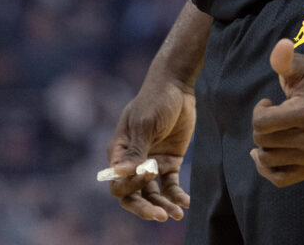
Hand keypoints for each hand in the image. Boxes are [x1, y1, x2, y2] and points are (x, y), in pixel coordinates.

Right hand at [104, 78, 194, 221]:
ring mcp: (152, 163)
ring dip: (163, 205)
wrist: (177, 86)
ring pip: (153, 194)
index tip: (149, 174)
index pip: (118, 182)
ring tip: (177, 214)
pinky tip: (185, 202)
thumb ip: (136, 150)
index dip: (130, 186)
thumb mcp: (145, 124)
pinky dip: (176, 195)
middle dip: (144, 208)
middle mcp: (133, 161)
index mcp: (120, 151)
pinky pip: (170, 185)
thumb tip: (119, 173)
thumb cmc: (155, 100)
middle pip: (133, 194)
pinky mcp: (169, 162)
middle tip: (160, 217)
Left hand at [249, 39, 303, 186]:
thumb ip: (284, 58)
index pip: (261, 124)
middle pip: (262, 142)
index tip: (269, 102)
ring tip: (275, 130)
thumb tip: (283, 45)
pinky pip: (282, 179)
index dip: (259, 111)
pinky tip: (264, 153)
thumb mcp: (297, 64)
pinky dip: (268, 170)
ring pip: (268, 161)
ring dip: (264, 145)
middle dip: (261, 127)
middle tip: (275, 114)